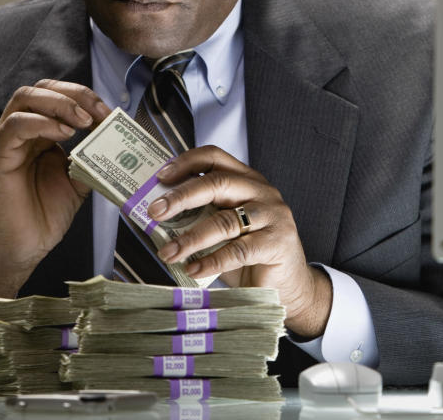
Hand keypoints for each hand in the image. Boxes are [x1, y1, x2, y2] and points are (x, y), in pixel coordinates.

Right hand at [0, 80, 110, 297]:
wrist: (22, 248)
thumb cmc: (43, 216)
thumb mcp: (78, 181)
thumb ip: (92, 157)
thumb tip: (116, 140)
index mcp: (40, 133)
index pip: (58, 96)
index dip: (85, 98)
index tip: (109, 113)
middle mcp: (21, 131)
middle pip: (42, 88)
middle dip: (75, 94)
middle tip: (99, 112)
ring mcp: (7, 141)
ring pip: (26, 98)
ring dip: (60, 103)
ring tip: (83, 121)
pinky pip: (15, 125)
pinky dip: (42, 122)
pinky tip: (64, 134)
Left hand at [148, 146, 332, 337]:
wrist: (287, 286)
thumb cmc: (249, 254)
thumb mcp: (223, 229)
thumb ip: (200, 216)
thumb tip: (158, 216)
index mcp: (246, 180)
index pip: (214, 157)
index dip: (186, 162)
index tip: (160, 177)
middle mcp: (261, 191)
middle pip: (217, 183)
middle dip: (182, 197)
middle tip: (156, 212)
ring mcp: (272, 216)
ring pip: (225, 220)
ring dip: (190, 238)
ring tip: (168, 253)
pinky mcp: (277, 243)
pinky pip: (238, 251)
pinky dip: (211, 262)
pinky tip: (193, 270)